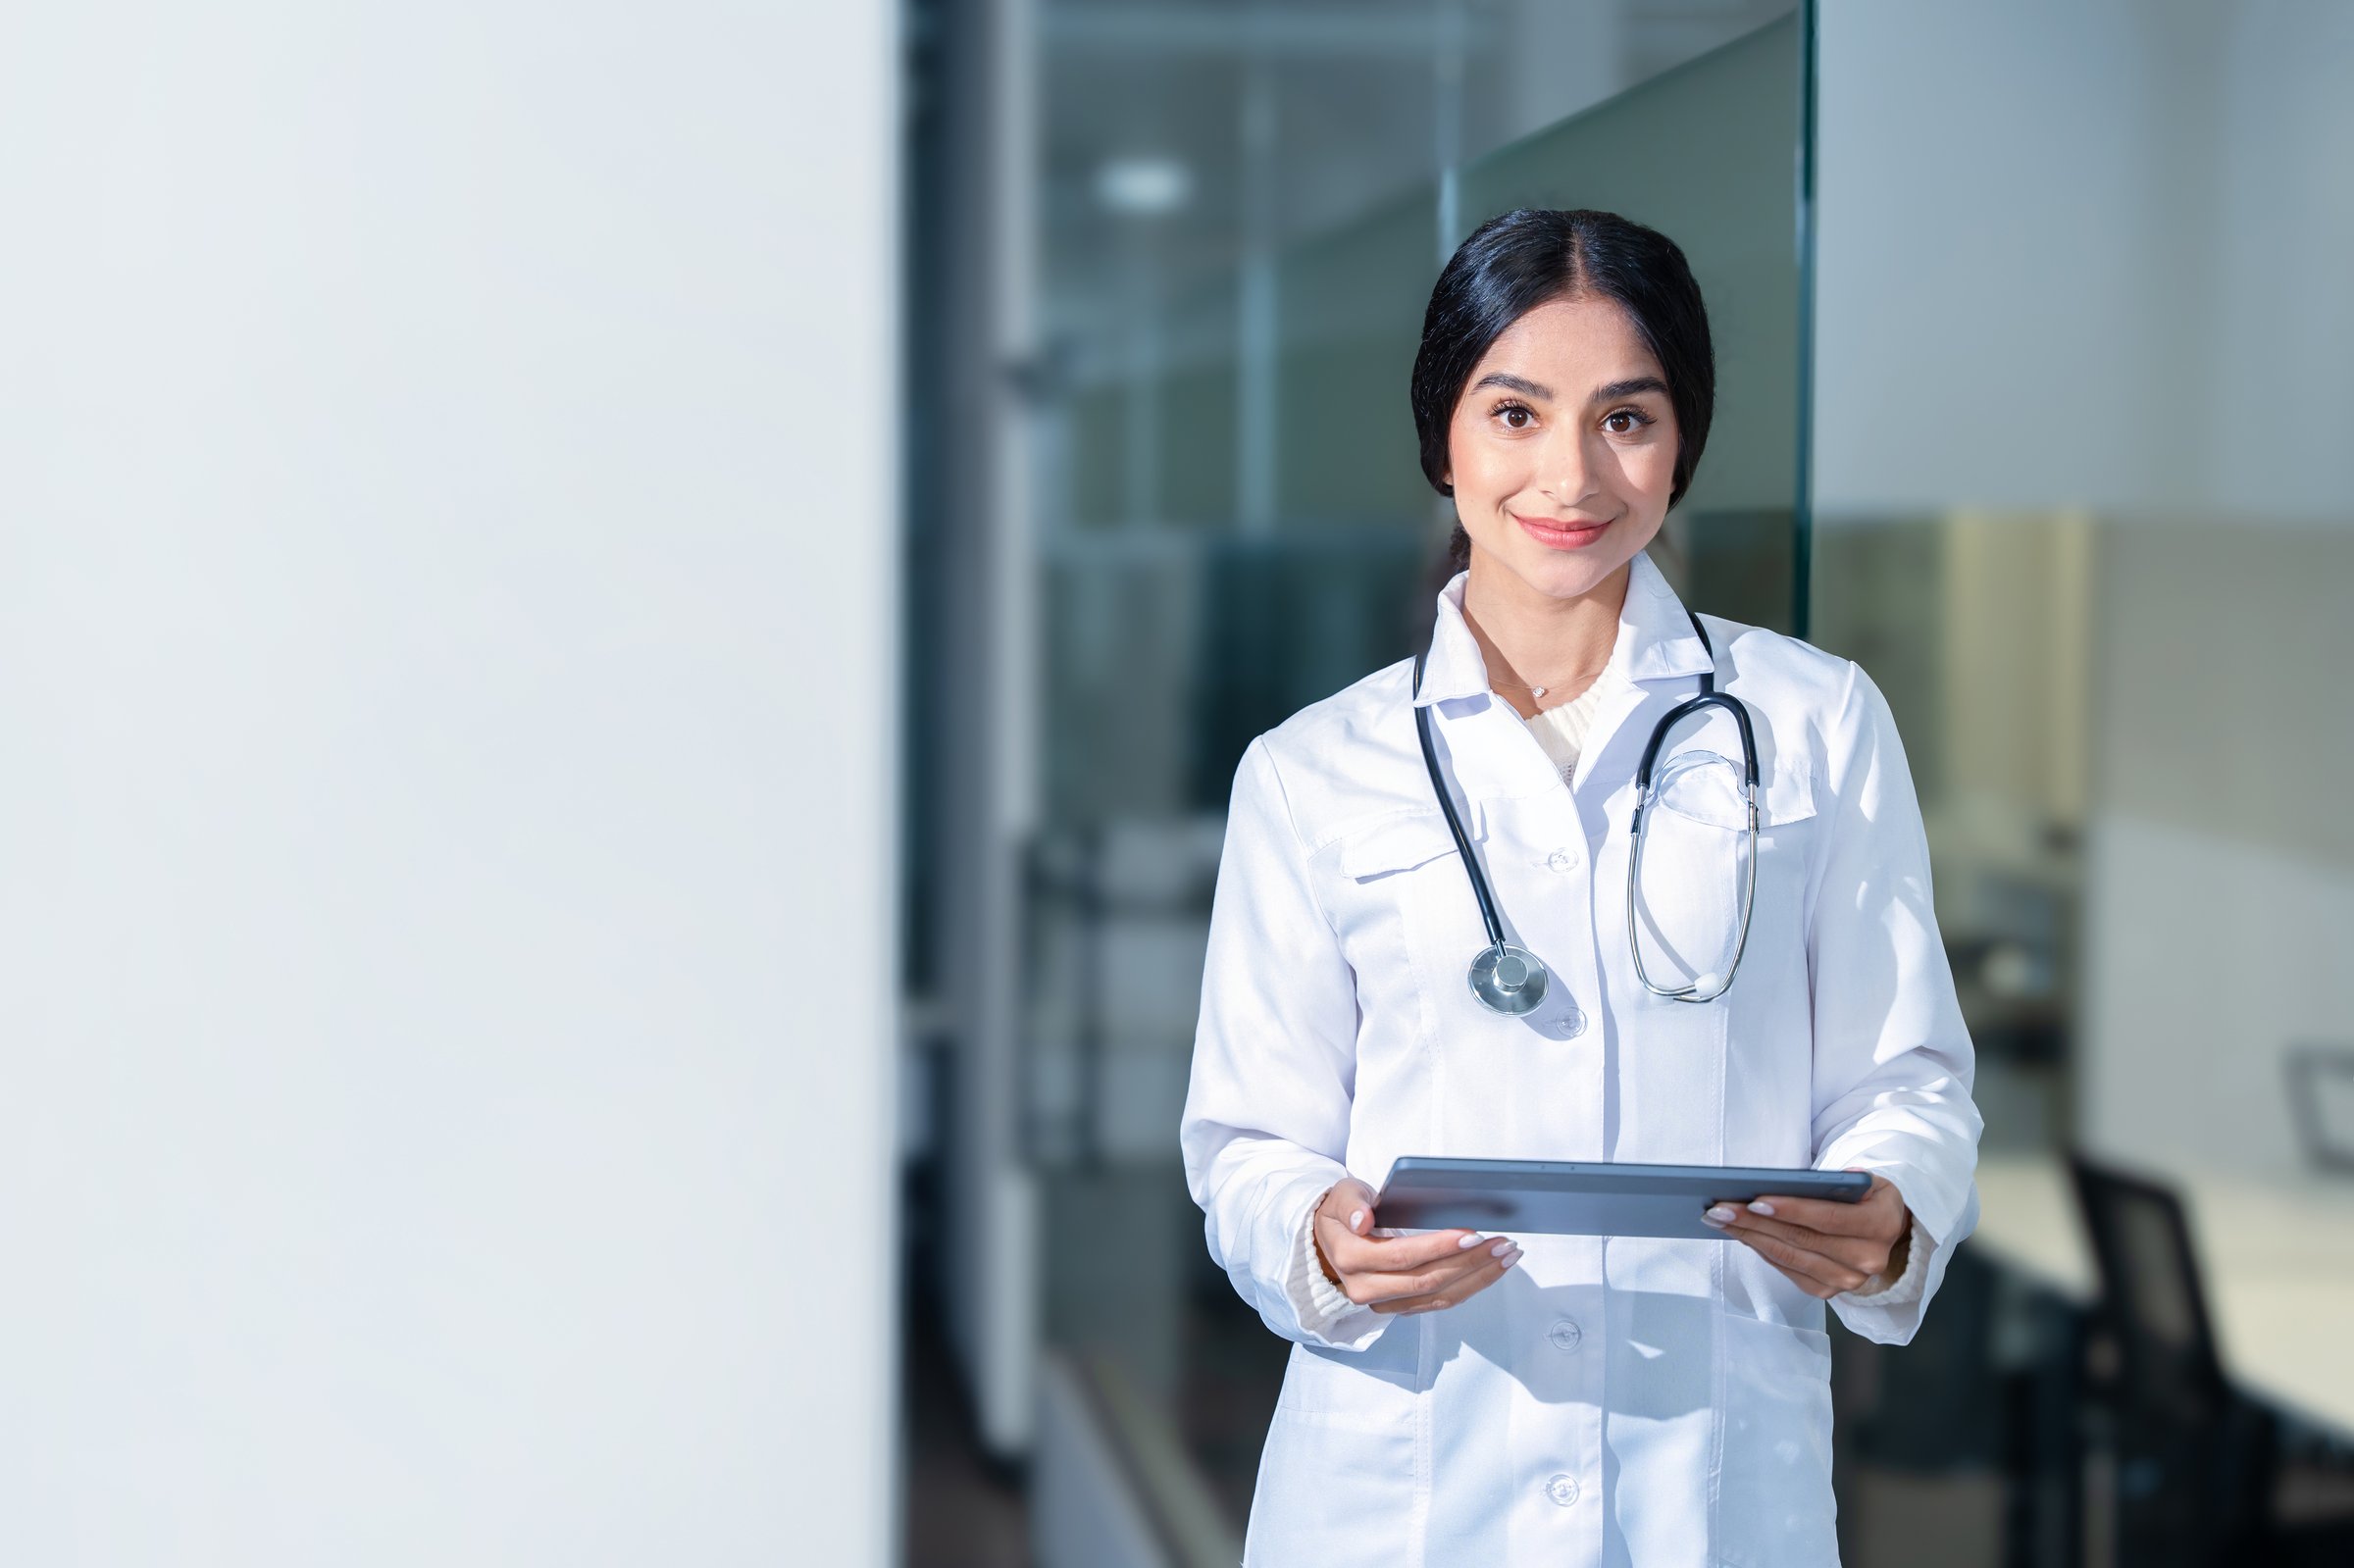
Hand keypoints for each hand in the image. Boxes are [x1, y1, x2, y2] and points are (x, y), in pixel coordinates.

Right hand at [1312, 1178, 1521, 1314]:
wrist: (1328, 1242)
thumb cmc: (1341, 1213)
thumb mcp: (1341, 1196)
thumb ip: (1351, 1203)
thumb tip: (1363, 1219)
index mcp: (1351, 1257)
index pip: (1403, 1255)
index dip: (1439, 1247)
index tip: (1472, 1234)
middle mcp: (1365, 1287)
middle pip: (1427, 1280)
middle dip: (1470, 1262)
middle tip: (1502, 1243)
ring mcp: (1383, 1302)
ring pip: (1438, 1296)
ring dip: (1477, 1278)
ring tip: (1506, 1256)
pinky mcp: (1400, 1307)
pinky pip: (1439, 1302)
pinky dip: (1469, 1287)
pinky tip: (1491, 1270)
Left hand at [1703, 1171, 1910, 1299]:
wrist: (1887, 1234)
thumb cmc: (1867, 1200)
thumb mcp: (1866, 1181)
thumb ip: (1842, 1180)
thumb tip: (1801, 1179)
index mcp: (1881, 1224)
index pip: (1828, 1218)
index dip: (1790, 1210)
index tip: (1754, 1200)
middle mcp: (1867, 1259)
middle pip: (1801, 1239)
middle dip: (1755, 1222)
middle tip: (1719, 1208)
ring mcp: (1847, 1280)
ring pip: (1789, 1257)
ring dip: (1749, 1236)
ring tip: (1718, 1219)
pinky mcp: (1828, 1291)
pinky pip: (1786, 1269)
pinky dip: (1761, 1250)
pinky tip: (1740, 1233)